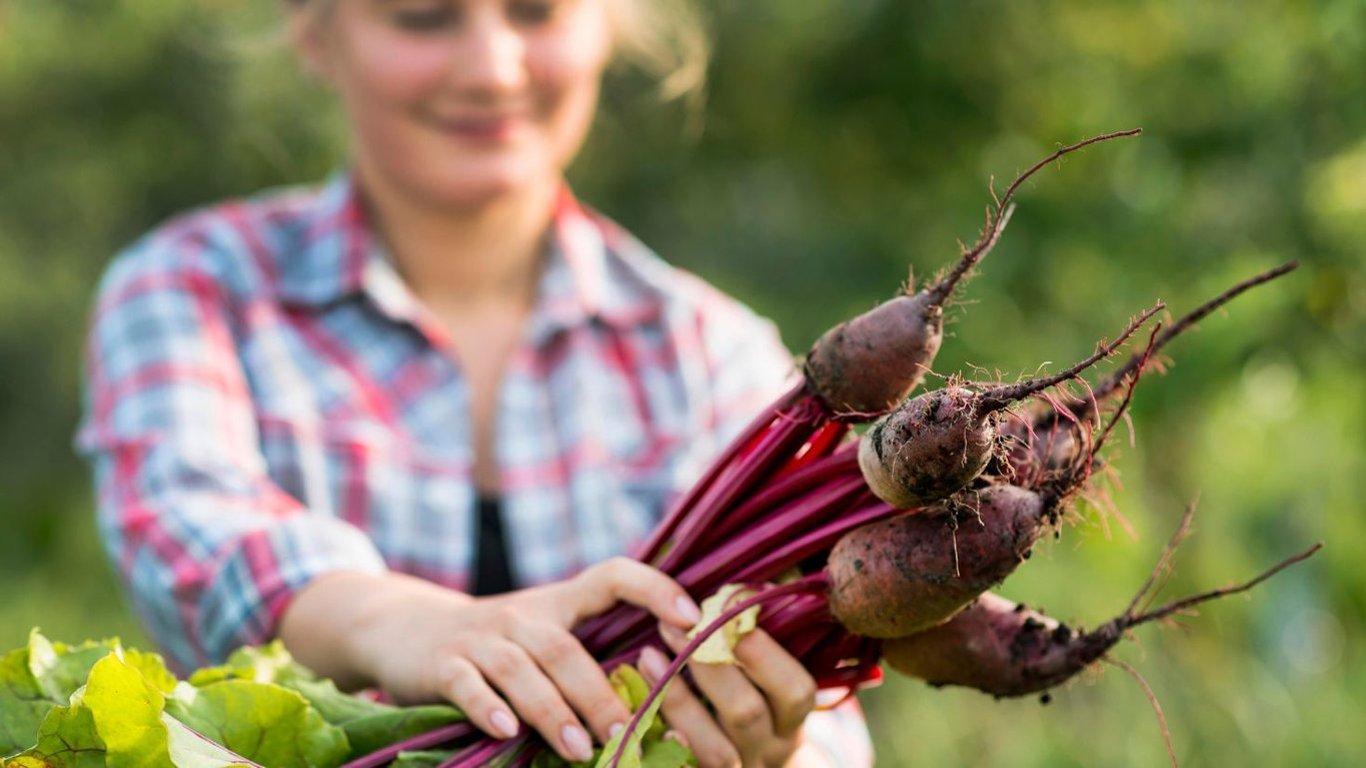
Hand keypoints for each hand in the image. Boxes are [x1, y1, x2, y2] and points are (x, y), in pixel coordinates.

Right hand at [279, 559, 701, 762]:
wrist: (405, 629)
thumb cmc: (497, 644)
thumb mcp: (542, 634)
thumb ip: (590, 656)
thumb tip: (668, 702)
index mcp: (557, 603)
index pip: (612, 575)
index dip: (654, 587)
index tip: (692, 618)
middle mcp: (522, 615)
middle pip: (566, 647)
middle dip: (599, 693)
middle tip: (628, 732)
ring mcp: (480, 638)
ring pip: (522, 669)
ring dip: (553, 710)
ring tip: (580, 749)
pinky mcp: (442, 664)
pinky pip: (468, 684)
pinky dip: (487, 707)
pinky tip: (506, 731)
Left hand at [640, 624, 817, 767]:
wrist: (746, 762)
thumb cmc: (753, 702)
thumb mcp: (768, 679)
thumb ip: (759, 638)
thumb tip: (748, 585)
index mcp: (789, 719)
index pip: (795, 691)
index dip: (763, 652)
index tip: (726, 608)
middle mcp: (767, 750)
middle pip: (746, 713)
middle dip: (710, 664)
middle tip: (676, 624)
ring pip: (714, 748)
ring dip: (678, 698)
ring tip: (647, 654)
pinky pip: (678, 762)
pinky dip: (657, 727)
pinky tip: (639, 695)